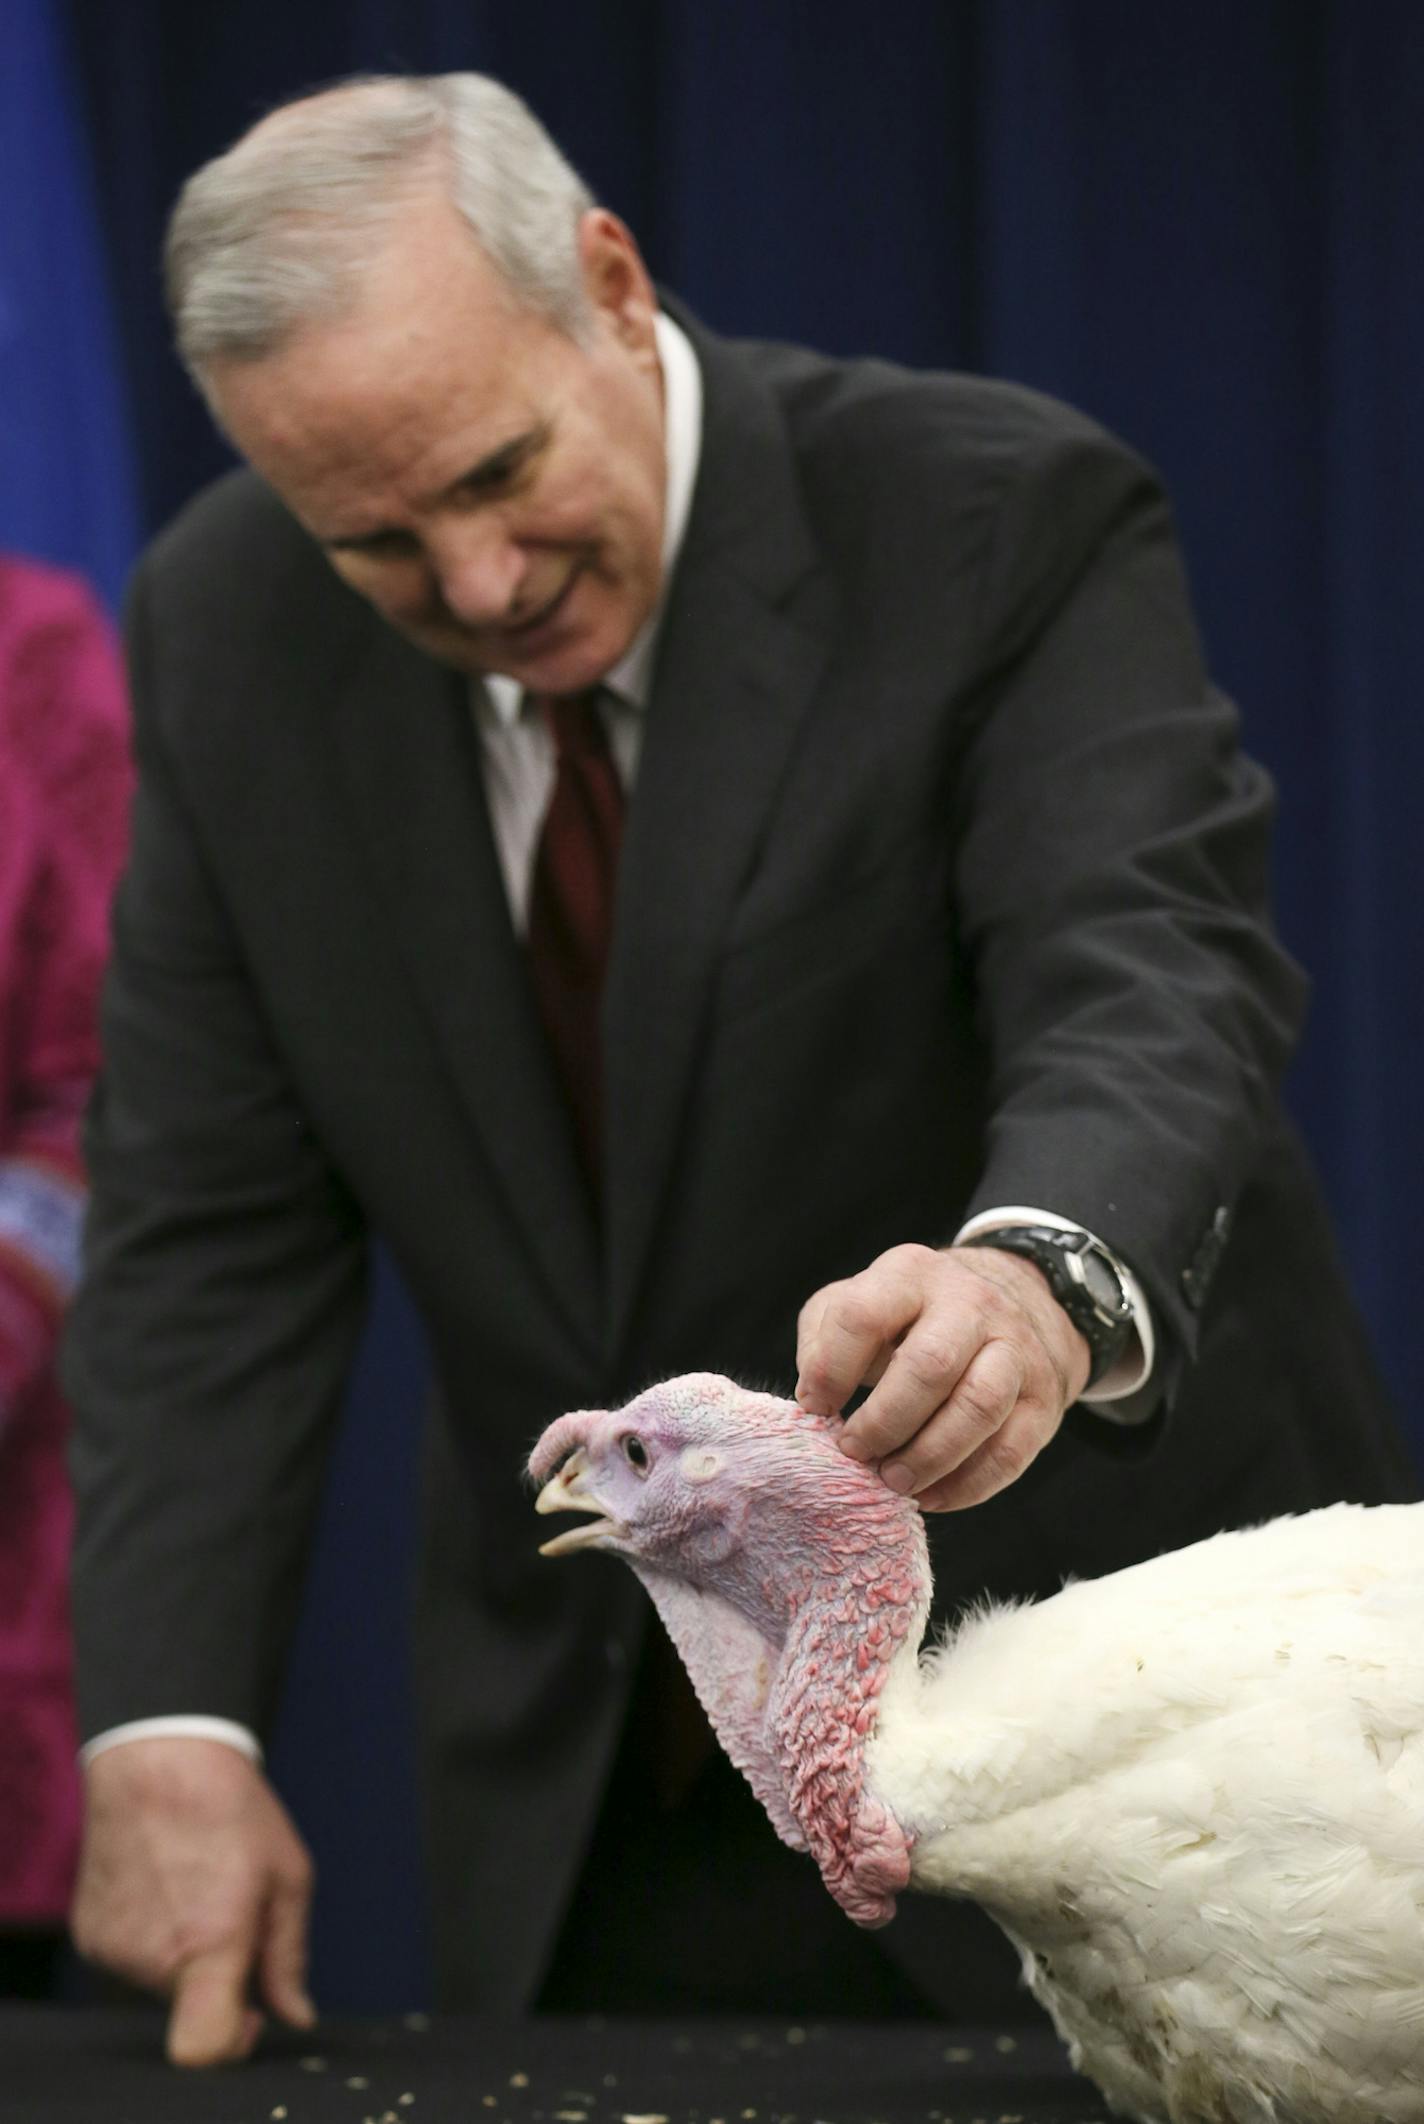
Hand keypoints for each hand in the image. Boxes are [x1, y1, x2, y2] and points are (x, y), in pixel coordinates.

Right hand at [72, 1736, 315, 2067]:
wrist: (157, 1759)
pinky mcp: (90, 1936)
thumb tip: (296, 2014)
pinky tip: (165, 1884)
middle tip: (232, 1905)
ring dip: (186, 1952)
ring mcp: (115, 1951)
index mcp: (212, 1943)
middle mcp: (155, 1958)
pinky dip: (152, 1937)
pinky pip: (131, 1960)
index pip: (204, 2046)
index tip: (250, 2015)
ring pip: (163, 1983)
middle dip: (220, 1972)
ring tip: (196, 1883)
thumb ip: (288, 1955)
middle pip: (193, 2006)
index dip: (232, 2045)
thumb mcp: (288, 1875)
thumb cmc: (232, 1810)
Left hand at [795, 1242, 1090, 1509]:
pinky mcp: (1043, 1394)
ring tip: (894, 1481)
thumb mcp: (858, 1303)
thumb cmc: (910, 1319)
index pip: (862, 1315)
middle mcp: (970, 1302)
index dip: (832, 1370)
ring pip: (980, 1406)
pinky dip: (968, 1485)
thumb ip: (823, 1340)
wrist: (1009, 1306)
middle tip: (856, 1454)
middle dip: (885, 1422)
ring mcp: (1016, 1346)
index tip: (815, 1409)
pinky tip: (932, 1495)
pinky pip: (1011, 1450)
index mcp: (910, 1274)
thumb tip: (814, 1400)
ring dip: (930, 1457)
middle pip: (930, 1365)